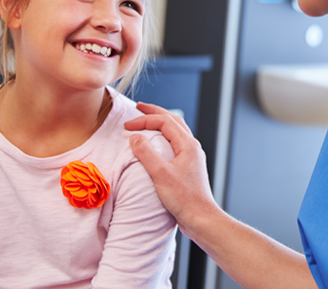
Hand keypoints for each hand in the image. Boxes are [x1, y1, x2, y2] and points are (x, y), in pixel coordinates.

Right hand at [126, 102, 218, 237]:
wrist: (200, 218)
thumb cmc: (184, 198)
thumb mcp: (160, 174)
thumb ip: (146, 153)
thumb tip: (135, 137)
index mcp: (188, 145)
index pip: (165, 121)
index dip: (145, 120)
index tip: (127, 125)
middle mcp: (192, 147)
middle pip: (173, 121)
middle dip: (155, 113)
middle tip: (139, 107)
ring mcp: (191, 157)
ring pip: (176, 131)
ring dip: (161, 123)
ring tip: (147, 121)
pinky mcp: (188, 167)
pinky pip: (175, 143)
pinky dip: (164, 137)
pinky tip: (156, 145)